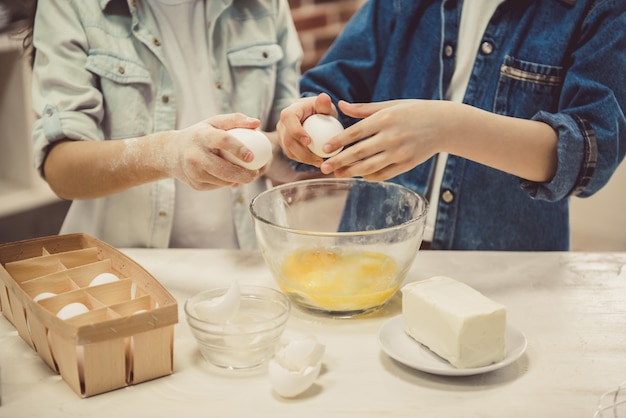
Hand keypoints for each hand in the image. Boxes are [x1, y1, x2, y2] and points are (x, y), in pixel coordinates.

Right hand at [165, 113, 264, 189]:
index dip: (239, 148)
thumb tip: (257, 123)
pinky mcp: (195, 185)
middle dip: (242, 174)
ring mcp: (193, 172)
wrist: (172, 152)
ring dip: (236, 179)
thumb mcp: (214, 123)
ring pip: (222, 180)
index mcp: (201, 136)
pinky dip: (226, 182)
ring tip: (245, 174)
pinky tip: (228, 176)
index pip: (222, 140)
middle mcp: (194, 155)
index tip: (251, 156)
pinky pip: (217, 186)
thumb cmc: (200, 135)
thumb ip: (236, 120)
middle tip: (255, 174)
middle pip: (223, 169)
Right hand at [276, 92, 337, 166]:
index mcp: (290, 111)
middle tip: (318, 159)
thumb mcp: (324, 106)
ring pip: (289, 150)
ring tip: (320, 162)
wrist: (313, 117)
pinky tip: (316, 162)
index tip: (309, 141)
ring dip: (304, 159)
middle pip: (287, 140)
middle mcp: (282, 124)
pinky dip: (303, 160)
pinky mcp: (286, 145)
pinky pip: (292, 155)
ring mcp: (282, 136)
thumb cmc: (320, 110)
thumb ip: (324, 104)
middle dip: (302, 152)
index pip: (289, 120)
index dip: (296, 132)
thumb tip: (324, 97)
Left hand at [319, 99, 450, 179]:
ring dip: (351, 172)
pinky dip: (369, 176)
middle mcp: (391, 137)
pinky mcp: (406, 164)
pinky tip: (358, 175)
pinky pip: (383, 174)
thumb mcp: (390, 105)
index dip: (338, 142)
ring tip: (338, 174)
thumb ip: (364, 108)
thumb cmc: (414, 111)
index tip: (325, 149)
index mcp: (385, 119)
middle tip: (323, 167)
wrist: (444, 125)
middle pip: (359, 153)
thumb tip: (340, 106)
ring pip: (369, 167)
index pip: (356, 132)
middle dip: (339, 161)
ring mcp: (399, 152)